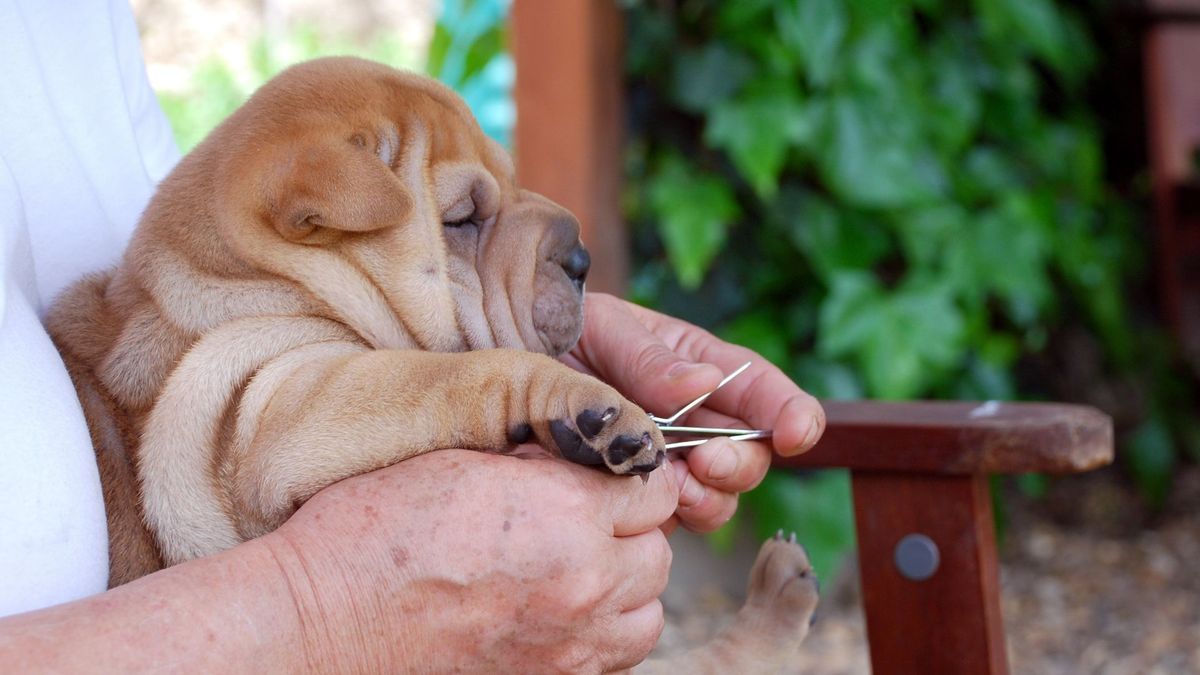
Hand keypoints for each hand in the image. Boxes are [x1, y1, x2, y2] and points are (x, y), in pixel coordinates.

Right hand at [263, 449, 677, 672]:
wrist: (321, 621)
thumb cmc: (371, 530)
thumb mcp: (462, 462)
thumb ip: (542, 463)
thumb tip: (579, 461)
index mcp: (565, 512)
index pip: (655, 487)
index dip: (629, 477)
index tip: (600, 477)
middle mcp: (584, 582)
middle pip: (659, 552)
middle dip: (630, 532)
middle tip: (582, 521)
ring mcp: (570, 644)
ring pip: (648, 612)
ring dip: (625, 589)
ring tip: (576, 571)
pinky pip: (613, 657)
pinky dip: (601, 635)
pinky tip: (558, 613)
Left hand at [562, 293, 824, 533]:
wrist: (500, 364)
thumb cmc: (554, 332)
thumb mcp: (601, 329)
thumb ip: (649, 360)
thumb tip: (705, 383)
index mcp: (699, 366)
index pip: (762, 390)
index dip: (791, 412)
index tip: (796, 431)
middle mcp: (694, 420)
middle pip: (749, 456)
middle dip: (739, 464)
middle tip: (705, 462)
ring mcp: (666, 464)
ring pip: (717, 498)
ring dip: (706, 497)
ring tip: (672, 483)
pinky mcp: (635, 499)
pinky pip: (667, 521)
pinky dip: (663, 517)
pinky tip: (637, 500)